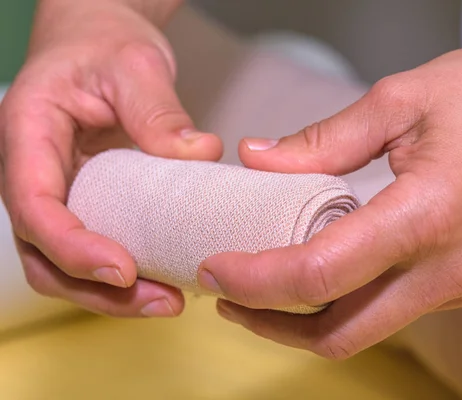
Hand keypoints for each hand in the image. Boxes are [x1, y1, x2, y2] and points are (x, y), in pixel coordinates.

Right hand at [0, 0, 221, 317]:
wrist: (98, 41)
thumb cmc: (104, 45)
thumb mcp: (134, 65)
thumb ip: (159, 110)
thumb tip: (199, 155)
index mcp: (27, 133)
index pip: (32, 204)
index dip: (71, 246)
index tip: (122, 269)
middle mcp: (32, 172)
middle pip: (43, 253)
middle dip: (96, 289)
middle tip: (160, 300)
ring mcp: (56, 192)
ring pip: (63, 264)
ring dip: (111, 294)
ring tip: (167, 301)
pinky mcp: (85, 201)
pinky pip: (92, 248)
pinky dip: (123, 274)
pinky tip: (163, 278)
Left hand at [198, 19, 461, 357]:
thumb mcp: (402, 99)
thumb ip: (322, 140)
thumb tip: (258, 158)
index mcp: (428, 216)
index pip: (319, 275)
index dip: (255, 279)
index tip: (216, 264)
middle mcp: (447, 269)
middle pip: (339, 333)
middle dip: (271, 324)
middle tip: (228, 293)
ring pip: (366, 330)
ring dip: (307, 318)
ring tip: (264, 284)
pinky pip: (393, 310)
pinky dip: (346, 301)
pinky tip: (322, 269)